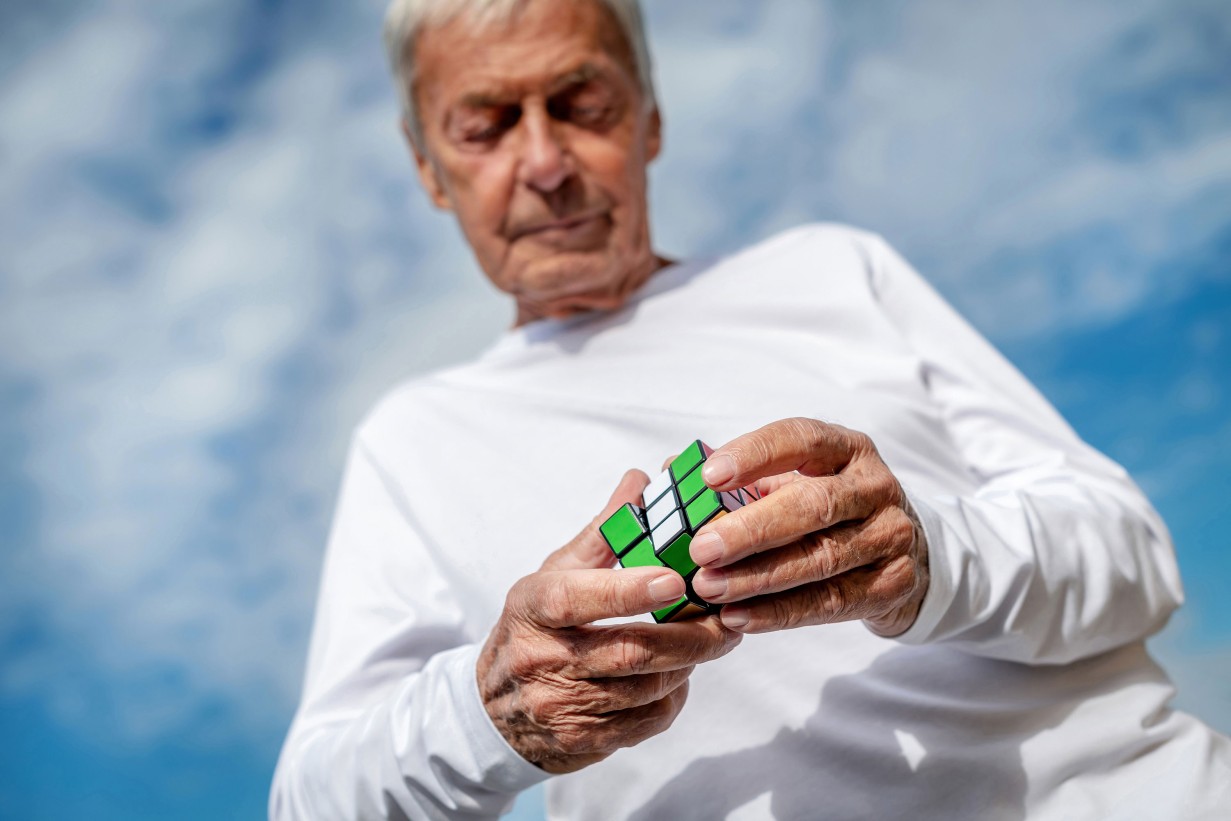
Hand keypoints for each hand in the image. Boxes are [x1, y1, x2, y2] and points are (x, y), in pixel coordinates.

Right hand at [476, 471, 741, 773]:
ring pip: (646, 690)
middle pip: (629, 652)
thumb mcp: (556, 573)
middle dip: (691, 637)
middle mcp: (542, 659)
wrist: (494, 710)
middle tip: (729, 618)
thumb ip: (603, 531)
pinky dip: (673, 698)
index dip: (627, 590)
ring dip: (688, 664)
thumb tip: (640, 481)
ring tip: (712, 641)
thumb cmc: (536, 628)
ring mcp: (560, 706)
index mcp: (534, 607)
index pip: (578, 599)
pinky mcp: (582, 740)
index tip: (676, 581)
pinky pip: (645, 722)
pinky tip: (678, 677)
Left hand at [687, 418, 928, 636]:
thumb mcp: (793, 482)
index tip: (708, 477)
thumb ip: (739, 480)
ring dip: (758, 577)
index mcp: (846, 448)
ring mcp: (890, 535)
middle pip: (813, 505)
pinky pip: (831, 602)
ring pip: (821, 558)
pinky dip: (780, 612)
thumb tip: (671, 471)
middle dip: (751, 529)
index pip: (801, 439)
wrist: (902, 554)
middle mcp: (874, 486)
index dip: (755, 455)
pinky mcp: (893, 583)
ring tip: (709, 588)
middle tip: (702, 549)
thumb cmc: (828, 511)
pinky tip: (738, 616)